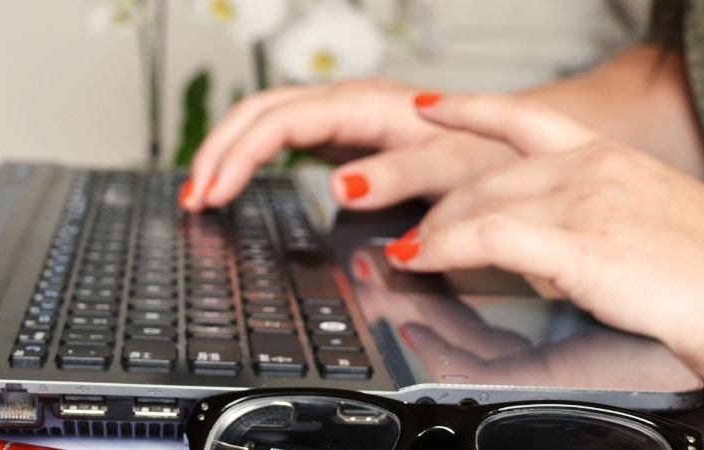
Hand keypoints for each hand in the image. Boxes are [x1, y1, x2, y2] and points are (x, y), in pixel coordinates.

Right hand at [180, 78, 519, 210]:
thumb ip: (400, 174)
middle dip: (218, 152)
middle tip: (192, 199)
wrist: (510, 139)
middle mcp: (347, 103)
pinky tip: (234, 180)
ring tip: (200, 191)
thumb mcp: (452, 168)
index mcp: (367, 106)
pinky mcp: (342, 134)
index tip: (214, 195)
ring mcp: (341, 116)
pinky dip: (249, 157)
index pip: (281, 123)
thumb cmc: (486, 153)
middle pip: (259, 112)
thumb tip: (340, 185)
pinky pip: (280, 135)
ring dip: (226, 152)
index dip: (239, 157)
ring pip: (264, 119)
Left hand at [384, 93, 703, 386]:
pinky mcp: (582, 245)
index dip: (469, 109)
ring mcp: (586, 202)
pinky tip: (423, 259)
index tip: (431, 108)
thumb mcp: (645, 227)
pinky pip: (490, 238)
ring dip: (434, 233)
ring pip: (480, 203)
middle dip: (442, 208)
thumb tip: (540, 248)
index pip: (524, 119)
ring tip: (409, 253)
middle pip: (487, 175)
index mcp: (610, 158)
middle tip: (415, 233)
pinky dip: (444, 248)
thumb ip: (588, 223)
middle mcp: (593, 168)